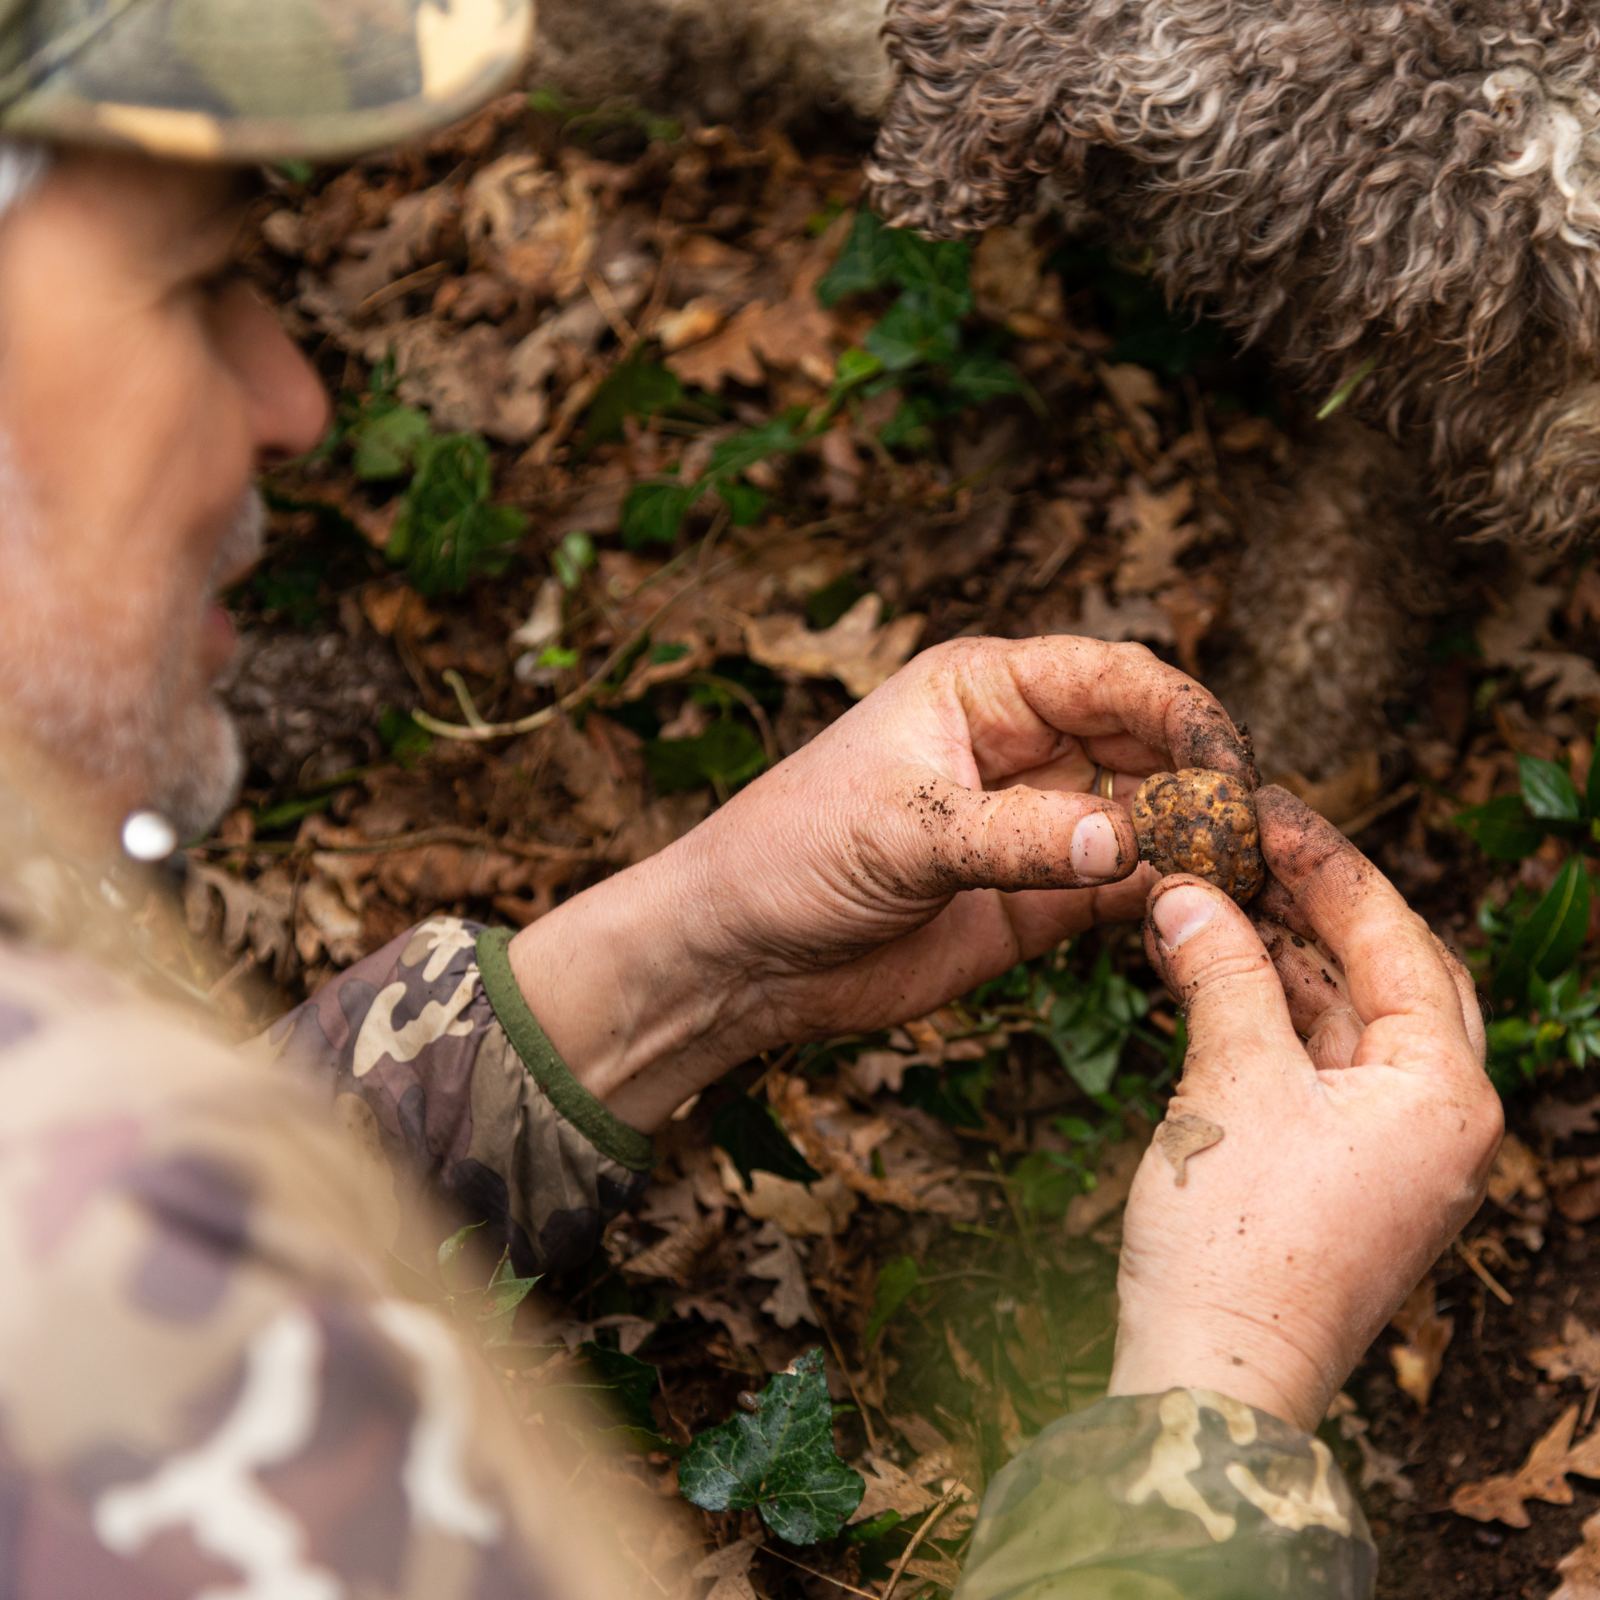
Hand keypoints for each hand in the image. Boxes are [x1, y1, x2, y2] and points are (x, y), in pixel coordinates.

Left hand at [509, 635, 1253, 1129]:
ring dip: (1198, 846)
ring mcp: (1041, 822)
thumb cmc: (791, 854)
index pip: (1114, 677)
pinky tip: (1202, 922)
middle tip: (1251, 840)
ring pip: (1152, 818)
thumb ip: (1016, 836)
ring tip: (1243, 885)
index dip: (1182, 712)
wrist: (743, 953)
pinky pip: (1127, 888)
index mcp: (986, 688)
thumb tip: (1131, 839)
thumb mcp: (899, 832)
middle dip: (1205, 782)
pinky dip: (1169, 901)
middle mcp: (1025, 745)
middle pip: (1150, 743)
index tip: (1229, 768)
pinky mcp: (1042, 898)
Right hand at [1109, 786, 1501, 1431]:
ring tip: (1211, 896)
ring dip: (1281, 958)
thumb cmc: (1237, 1241)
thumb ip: (1222, 970)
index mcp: (1444, 1093)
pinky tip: (1209, 970)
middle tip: (1246, 847)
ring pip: (1346, 1019)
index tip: (1268, 812)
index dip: (1328, 867)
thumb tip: (1190, 891)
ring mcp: (1391, 1150)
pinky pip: (1315, 1064)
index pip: (1397, 941)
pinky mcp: (1340, 1172)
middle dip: (1317, 908)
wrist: (1211, 1376)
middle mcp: (1438, 1119)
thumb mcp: (1232, 1080)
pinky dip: (1266, 1013)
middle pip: (1388, 974)